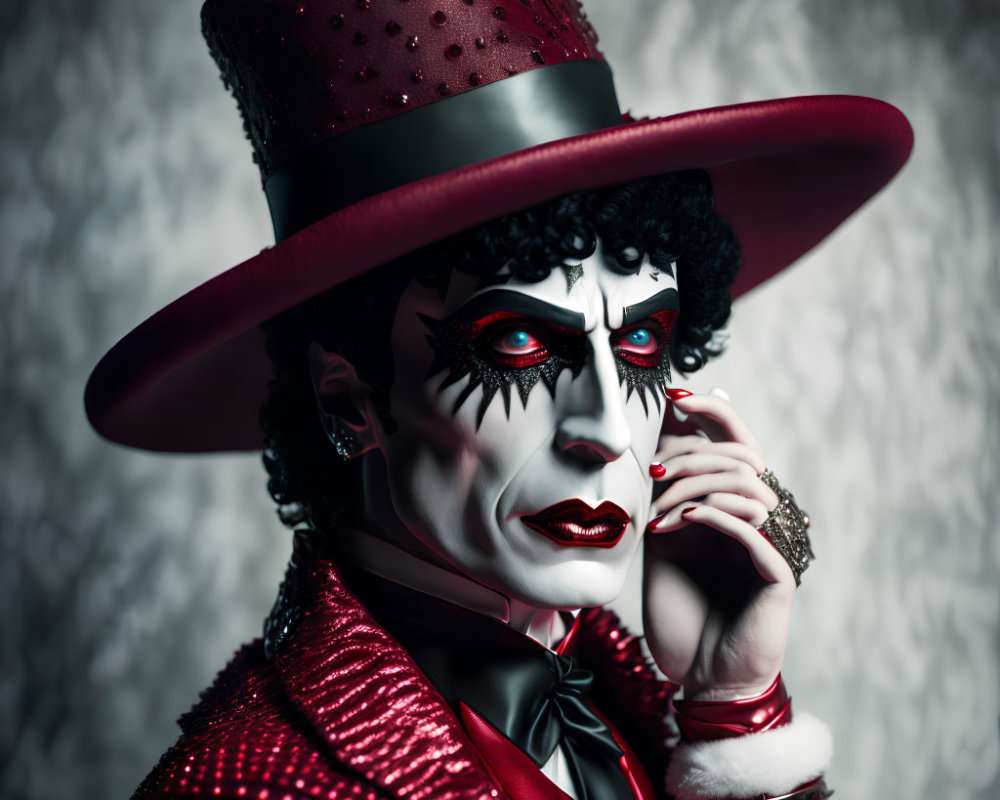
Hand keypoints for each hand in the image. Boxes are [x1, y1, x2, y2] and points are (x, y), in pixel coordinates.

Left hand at [643, 390, 795, 700]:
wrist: (697, 674)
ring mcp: (772, 545)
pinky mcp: (778, 576)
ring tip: (657, 511)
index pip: (736, 440)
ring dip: (696, 489)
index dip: (712, 410)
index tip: (673, 395)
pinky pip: (753, 530)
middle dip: (692, 455)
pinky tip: (679, 522)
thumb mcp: (662, 540)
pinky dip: (714, 517)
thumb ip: (663, 494)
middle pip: (743, 455)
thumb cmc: (682, 610)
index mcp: (736, 504)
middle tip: (652, 473)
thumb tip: (648, 442)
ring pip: (749, 487)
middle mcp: (760, 519)